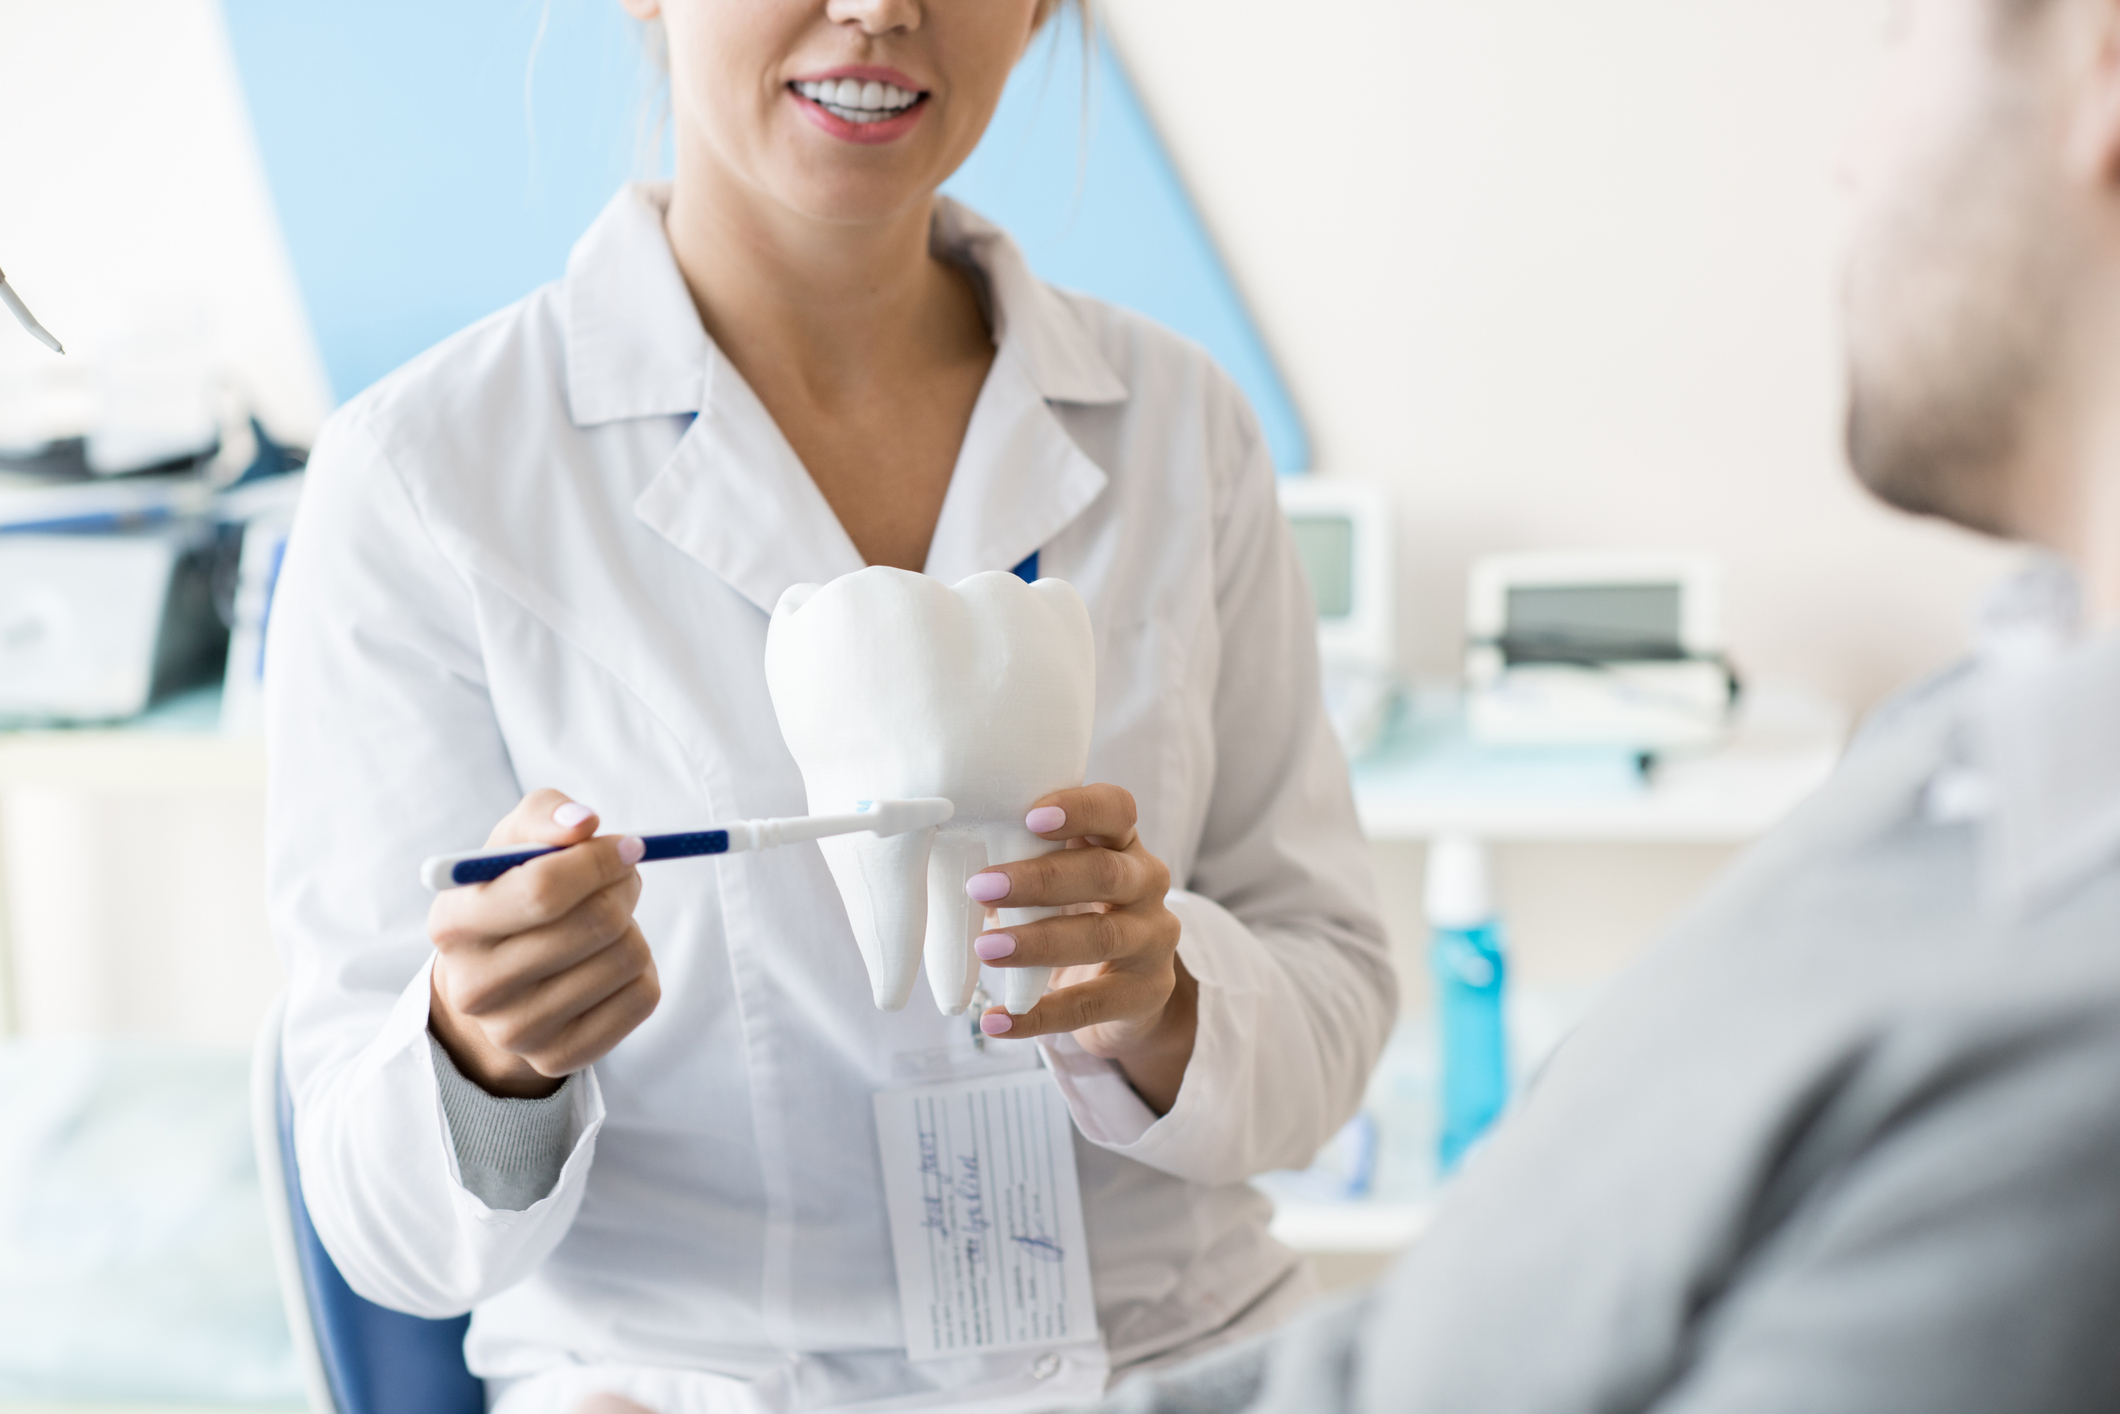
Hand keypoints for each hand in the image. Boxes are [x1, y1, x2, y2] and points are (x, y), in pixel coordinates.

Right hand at [426, 790, 660, 1097]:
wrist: (498, 982)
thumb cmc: (511, 893)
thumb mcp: (514, 842)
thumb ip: (546, 814)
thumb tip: (583, 824)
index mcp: (452, 924)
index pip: (542, 890)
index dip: (598, 861)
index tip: (625, 847)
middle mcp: (474, 987)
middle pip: (595, 924)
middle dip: (624, 888)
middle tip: (625, 878)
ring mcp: (515, 1031)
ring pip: (626, 958)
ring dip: (632, 927)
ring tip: (606, 925)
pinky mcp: (558, 1058)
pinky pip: (642, 997)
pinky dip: (641, 969)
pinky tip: (608, 965)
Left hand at [964, 784, 1196, 1113]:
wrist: (1130, 985)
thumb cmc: (1077, 911)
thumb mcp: (1060, 877)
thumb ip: (1023, 858)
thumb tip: (946, 855)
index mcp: (1122, 842)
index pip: (1116, 810)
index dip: (1080, 809)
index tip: (1031, 817)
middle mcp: (1147, 883)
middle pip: (1104, 872)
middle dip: (1041, 879)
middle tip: (981, 887)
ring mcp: (1153, 938)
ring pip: (1101, 936)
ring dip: (1038, 942)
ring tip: (985, 949)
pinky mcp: (1147, 992)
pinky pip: (1090, 1005)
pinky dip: (1038, 1016)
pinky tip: (996, 1020)